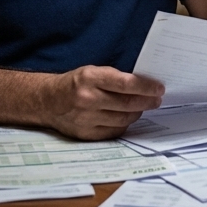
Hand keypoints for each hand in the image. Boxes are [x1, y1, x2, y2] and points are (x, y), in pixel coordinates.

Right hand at [42, 66, 163, 139]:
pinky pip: (114, 131)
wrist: (47, 101)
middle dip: (147, 101)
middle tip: (157, 99)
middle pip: (127, 103)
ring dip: (137, 113)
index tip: (159, 88)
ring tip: (143, 107)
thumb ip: (114, 78)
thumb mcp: (91, 72)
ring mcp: (86, 119)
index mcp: (89, 78)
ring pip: (123, 119)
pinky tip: (128, 117)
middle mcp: (87, 99)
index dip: (145, 87)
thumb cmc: (74, 84)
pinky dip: (125, 124)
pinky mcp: (86, 134)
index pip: (125, 84)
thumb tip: (143, 85)